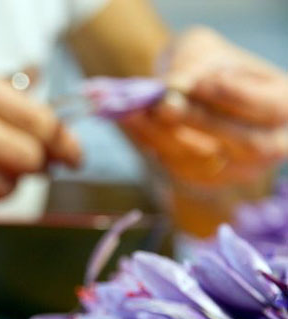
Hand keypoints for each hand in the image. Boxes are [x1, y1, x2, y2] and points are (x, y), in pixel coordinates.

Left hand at [121, 27, 287, 186]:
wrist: (185, 92)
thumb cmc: (205, 66)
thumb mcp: (204, 52)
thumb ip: (194, 66)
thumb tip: (173, 90)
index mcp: (284, 105)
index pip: (271, 106)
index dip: (236, 96)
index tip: (200, 81)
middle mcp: (272, 144)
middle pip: (248, 143)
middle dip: (202, 122)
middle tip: (165, 104)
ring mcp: (241, 169)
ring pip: (209, 161)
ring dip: (167, 136)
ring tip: (137, 111)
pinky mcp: (205, 181)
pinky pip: (179, 169)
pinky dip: (152, 144)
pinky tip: (132, 122)